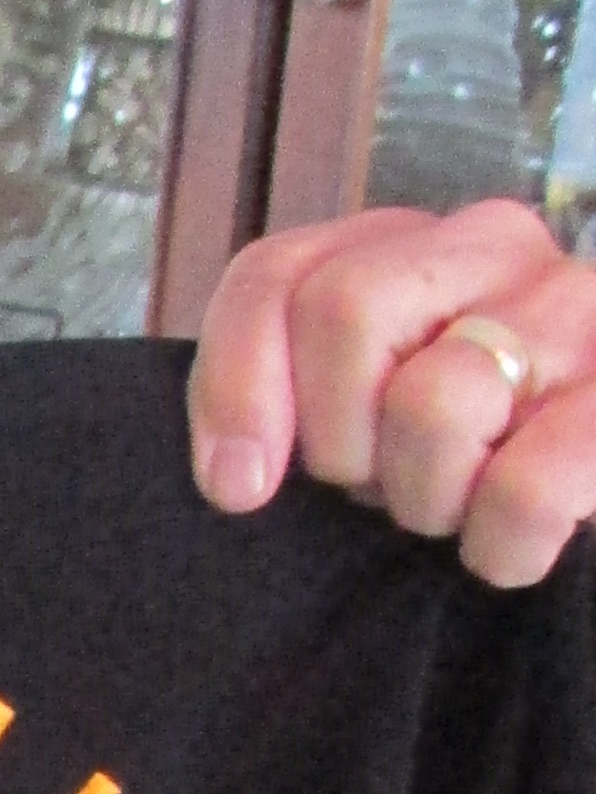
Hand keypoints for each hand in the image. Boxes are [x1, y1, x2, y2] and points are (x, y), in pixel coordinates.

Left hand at [189, 198, 595, 589]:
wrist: (590, 476)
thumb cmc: (477, 460)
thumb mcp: (370, 418)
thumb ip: (295, 399)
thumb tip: (237, 476)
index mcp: (414, 245)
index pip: (276, 276)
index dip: (234, 384)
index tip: (237, 486)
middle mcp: (498, 249)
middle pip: (344, 312)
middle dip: (341, 440)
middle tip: (384, 486)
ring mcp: (575, 314)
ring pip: (434, 402)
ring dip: (426, 497)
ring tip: (459, 505)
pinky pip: (524, 490)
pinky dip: (498, 546)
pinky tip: (509, 547)